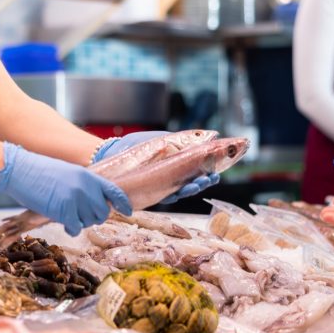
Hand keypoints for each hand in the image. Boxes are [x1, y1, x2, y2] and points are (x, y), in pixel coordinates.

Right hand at [0, 142, 131, 235]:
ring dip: (81, 223)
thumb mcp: (69, 173)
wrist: (21, 170)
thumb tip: (96, 204)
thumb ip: (84, 186)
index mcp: (89, 175)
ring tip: (68, 216)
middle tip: (82, 217)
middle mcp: (86, 187)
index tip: (128, 212)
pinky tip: (64, 224)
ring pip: (89, 221)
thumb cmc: (41, 172)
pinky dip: (71, 229)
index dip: (123, 203)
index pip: (114, 191)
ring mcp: (76, 199)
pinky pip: (75, 228)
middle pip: (103, 212)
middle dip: (95, 218)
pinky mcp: (63, 210)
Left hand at [94, 131, 219, 203]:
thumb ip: (183, 141)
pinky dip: (176, 193)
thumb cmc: (139, 146)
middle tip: (212, 177)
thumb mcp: (164, 140)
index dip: (209, 172)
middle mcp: (172, 178)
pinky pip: (167, 195)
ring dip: (193, 188)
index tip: (217, 171)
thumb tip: (209, 136)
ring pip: (182, 191)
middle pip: (193, 183)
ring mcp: (163, 186)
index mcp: (177, 165)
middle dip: (204, 181)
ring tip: (201, 182)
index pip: (198, 171)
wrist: (116, 152)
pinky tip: (184, 188)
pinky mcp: (151, 192)